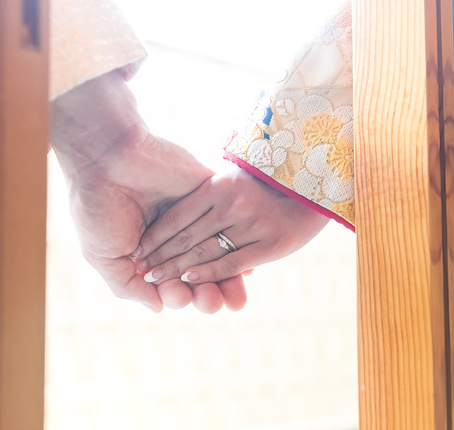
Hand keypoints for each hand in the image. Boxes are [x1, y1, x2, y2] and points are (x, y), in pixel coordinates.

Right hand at [51, 71, 246, 312]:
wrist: (105, 159)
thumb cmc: (96, 206)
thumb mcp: (104, 256)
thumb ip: (128, 286)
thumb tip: (159, 308)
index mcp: (149, 251)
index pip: (172, 283)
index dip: (180, 297)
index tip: (179, 297)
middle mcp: (174, 237)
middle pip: (199, 275)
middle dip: (207, 296)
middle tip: (209, 301)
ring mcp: (194, 216)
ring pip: (218, 255)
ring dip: (225, 280)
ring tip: (227, 296)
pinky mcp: (209, 194)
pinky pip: (229, 225)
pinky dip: (237, 246)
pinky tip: (244, 266)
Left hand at [134, 166, 330, 284]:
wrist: (316, 176)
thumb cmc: (270, 176)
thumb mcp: (236, 174)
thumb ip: (210, 189)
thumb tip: (182, 206)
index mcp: (219, 185)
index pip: (178, 216)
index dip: (155, 236)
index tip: (137, 250)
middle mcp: (231, 204)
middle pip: (186, 237)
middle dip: (159, 256)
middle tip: (140, 270)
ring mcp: (251, 224)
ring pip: (204, 251)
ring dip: (176, 269)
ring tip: (154, 279)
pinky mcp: (270, 243)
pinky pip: (232, 261)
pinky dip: (209, 272)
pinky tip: (190, 280)